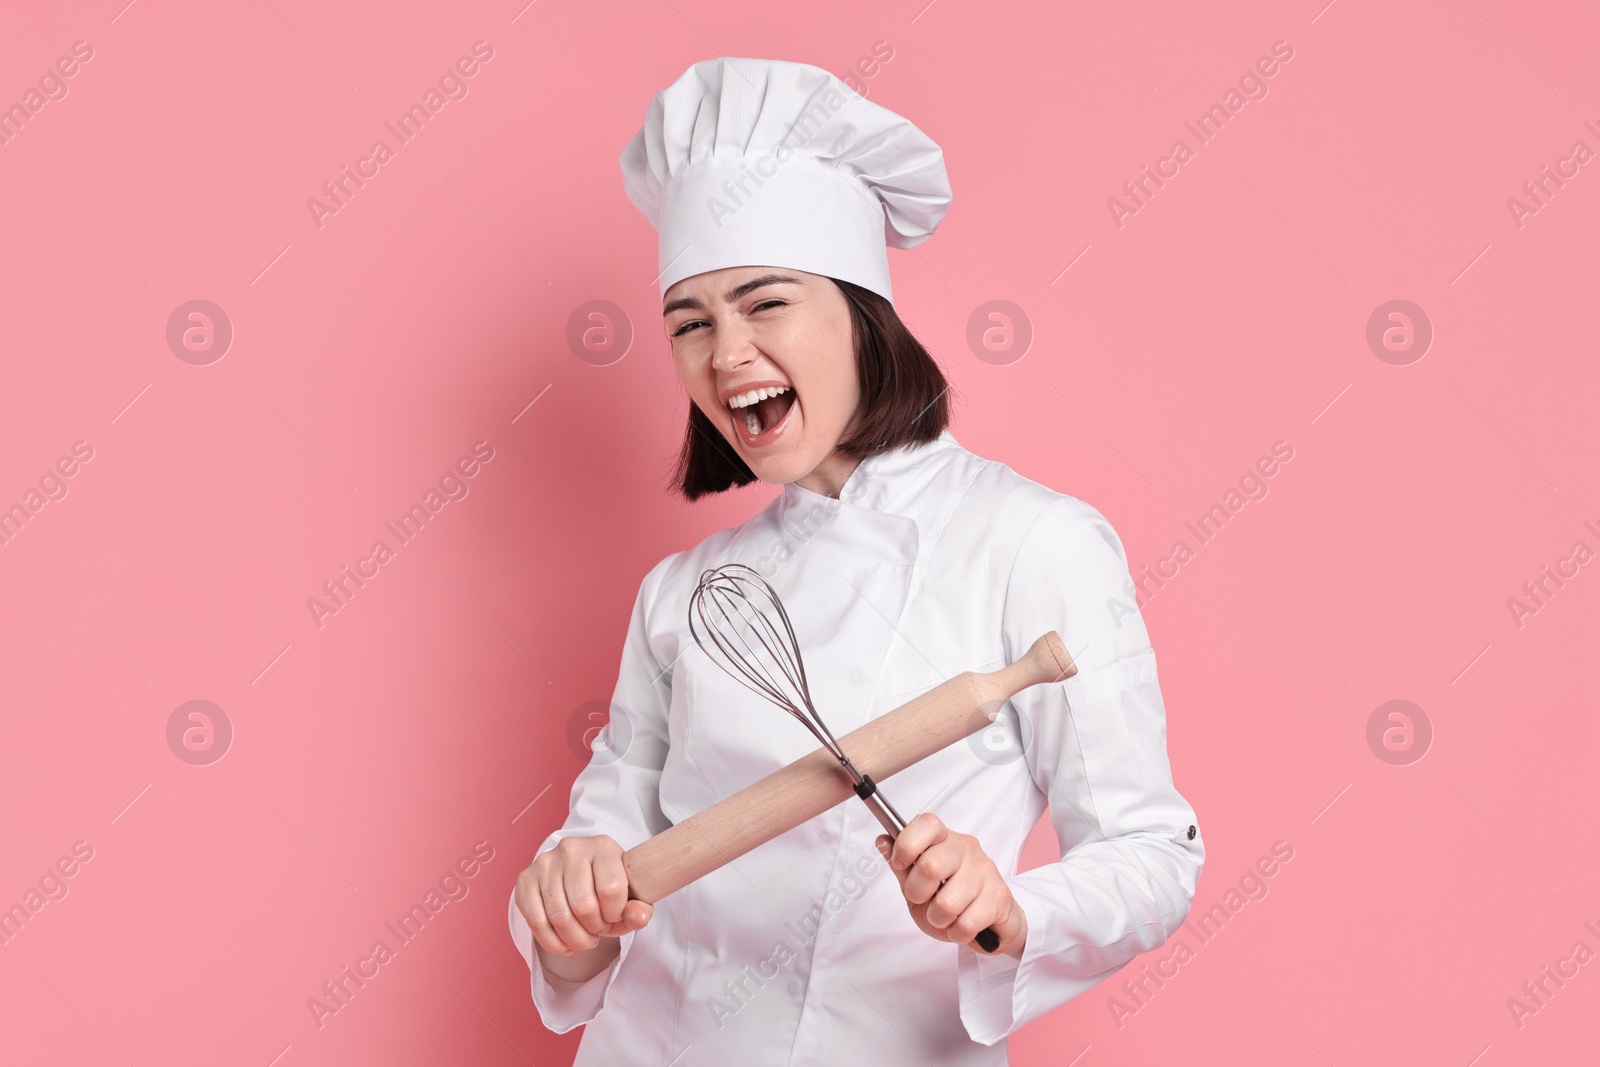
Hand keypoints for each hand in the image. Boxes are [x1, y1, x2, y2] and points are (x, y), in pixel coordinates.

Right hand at [514, 834, 652, 961]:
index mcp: (603, 846)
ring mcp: (545, 862)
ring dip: (576, 940)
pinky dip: (553, 943)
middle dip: (595, 929)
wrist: (581, 875)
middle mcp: (572, 848)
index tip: (615, 916)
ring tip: (585, 937)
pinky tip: (565, 943)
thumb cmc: (608, 887)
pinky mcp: (525, 879)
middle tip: (598, 929)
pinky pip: (536, 923)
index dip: (616, 915)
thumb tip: (638, 918)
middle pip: (584, 907)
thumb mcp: (631, 897)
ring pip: (559, 918)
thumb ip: (639, 909)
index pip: (611, 890)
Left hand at [876, 813, 1027, 959]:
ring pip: (947, 903)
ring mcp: (985, 870)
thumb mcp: (919, 884)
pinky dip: (957, 934)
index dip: (906, 845)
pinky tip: (962, 927)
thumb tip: (882, 840)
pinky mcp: (999, 896)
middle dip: (918, 894)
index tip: (900, 865)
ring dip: (939, 920)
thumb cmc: (951, 899)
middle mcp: (966, 848)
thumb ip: (901, 865)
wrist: (991, 924)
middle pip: (929, 866)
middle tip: (925, 900)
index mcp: (944, 838)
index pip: (926, 823)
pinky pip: (965, 924)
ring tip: (947, 917)